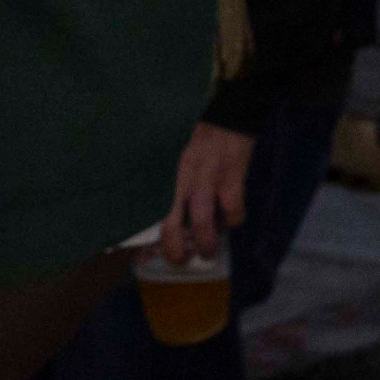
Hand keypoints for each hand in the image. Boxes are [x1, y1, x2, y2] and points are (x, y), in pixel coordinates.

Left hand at [162, 121, 254, 264]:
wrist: (229, 119)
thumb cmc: (203, 144)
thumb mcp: (181, 165)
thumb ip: (178, 191)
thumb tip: (175, 223)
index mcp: (171, 180)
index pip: (155, 214)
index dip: (151, 239)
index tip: (146, 258)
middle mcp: (184, 182)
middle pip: (172, 224)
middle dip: (176, 250)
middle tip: (184, 260)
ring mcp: (208, 181)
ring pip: (202, 222)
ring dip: (205, 243)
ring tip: (209, 252)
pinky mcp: (232, 178)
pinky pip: (232, 211)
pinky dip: (233, 220)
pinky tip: (233, 219)